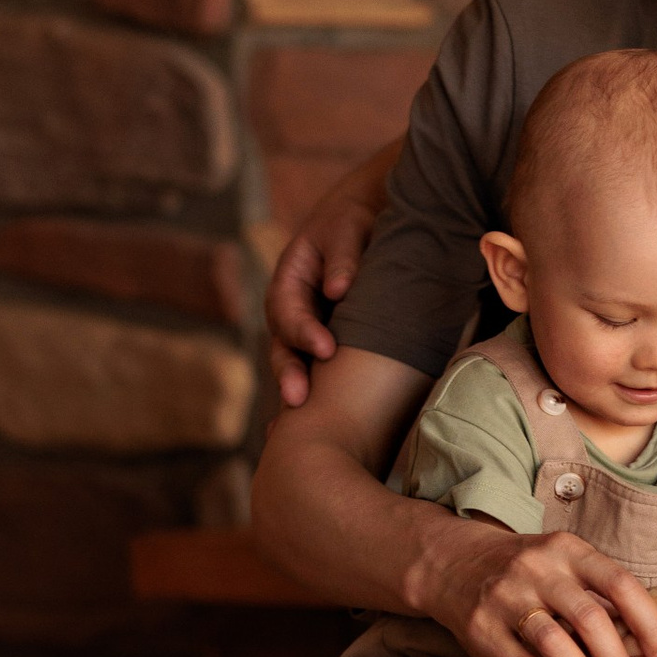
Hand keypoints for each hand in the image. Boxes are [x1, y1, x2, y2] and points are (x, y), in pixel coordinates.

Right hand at [266, 144, 398, 407]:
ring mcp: (308, 332)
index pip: (287, 309)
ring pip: (296, 366)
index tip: (326, 349)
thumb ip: (343, 255)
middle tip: (299, 399)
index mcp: (291, 279)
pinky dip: (315, 403)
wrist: (373, 222)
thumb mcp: (349, 226)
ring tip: (296, 427)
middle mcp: (293, 310)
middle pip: (283, 346)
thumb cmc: (359, 220)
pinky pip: (318, 376)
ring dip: (296, 393)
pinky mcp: (329, 348)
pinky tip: (312, 436)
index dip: (303, 331)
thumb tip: (338, 289)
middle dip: (289, 373)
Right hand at [433, 528, 656, 656]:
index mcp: (569, 551)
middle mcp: (537, 570)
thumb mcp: (578, 570)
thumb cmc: (537, 574)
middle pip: (589, 619)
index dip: (651, 624)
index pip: (621, 585)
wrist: (457, 564)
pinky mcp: (481, 628)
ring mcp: (506, 598)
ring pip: (553, 643)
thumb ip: (627, 600)